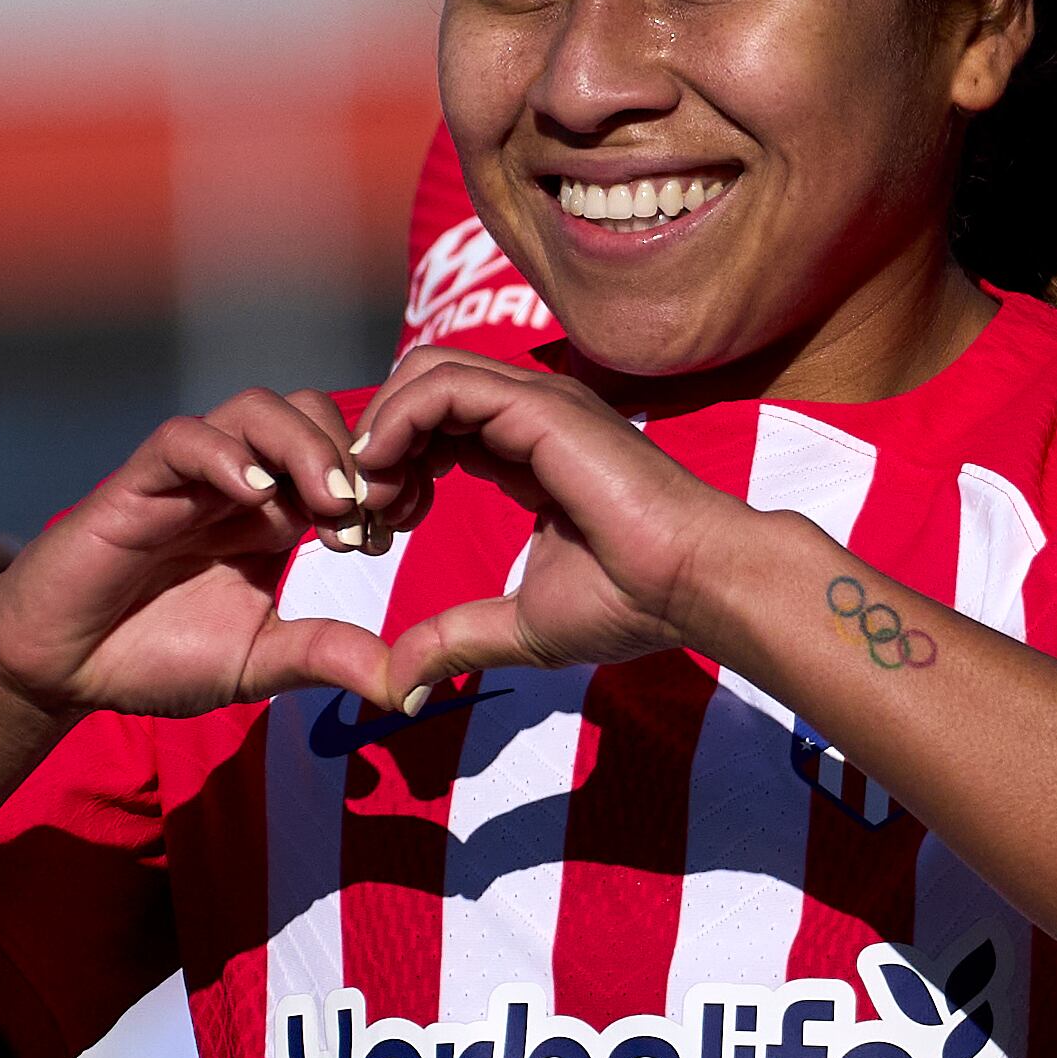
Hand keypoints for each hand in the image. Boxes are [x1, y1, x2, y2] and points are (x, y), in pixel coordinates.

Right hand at [0, 387, 393, 718]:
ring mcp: (188, 476)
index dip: (382, 478)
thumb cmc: (157, 656)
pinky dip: (224, 455)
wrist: (63, 669)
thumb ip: (327, 658)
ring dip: (304, 446)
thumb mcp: (261, 663)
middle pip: (310, 413)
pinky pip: (184, 438)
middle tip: (366, 517)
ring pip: (255, 409)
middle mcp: (238, 482)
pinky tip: (255, 498)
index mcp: (276, 515)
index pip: (345, 456)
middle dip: (352, 455)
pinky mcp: (137, 483)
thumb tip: (411, 684)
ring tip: (327, 505)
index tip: (400, 526)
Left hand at [349, 349, 753, 700]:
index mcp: (526, 450)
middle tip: (360, 514)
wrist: (696, 586)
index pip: (435, 422)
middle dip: (374, 442)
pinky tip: (384, 477)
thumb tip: (400, 685)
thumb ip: (456, 640)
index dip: (391, 466)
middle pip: (420, 384)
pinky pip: (444, 386)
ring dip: (378, 430)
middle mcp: (531, 414)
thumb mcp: (520, 626)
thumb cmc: (634, 602)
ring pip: (425, 372)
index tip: (376, 532)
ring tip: (370, 500)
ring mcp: (538, 402)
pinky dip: (397, 422)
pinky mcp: (542, 407)